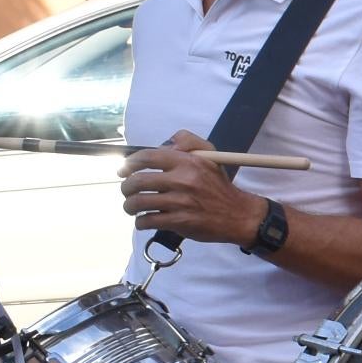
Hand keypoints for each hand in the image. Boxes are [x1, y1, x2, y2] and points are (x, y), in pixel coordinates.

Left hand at [119, 129, 263, 245]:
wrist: (238, 214)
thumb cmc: (219, 185)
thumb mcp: (210, 155)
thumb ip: (188, 140)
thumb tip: (165, 144)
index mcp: (187, 161)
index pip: (147, 157)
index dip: (129, 163)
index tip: (123, 170)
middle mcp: (182, 180)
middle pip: (137, 181)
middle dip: (126, 187)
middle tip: (127, 191)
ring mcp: (180, 202)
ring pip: (138, 202)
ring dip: (129, 205)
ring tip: (131, 207)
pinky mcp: (179, 221)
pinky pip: (147, 220)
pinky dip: (140, 222)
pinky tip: (144, 220)